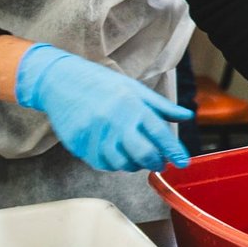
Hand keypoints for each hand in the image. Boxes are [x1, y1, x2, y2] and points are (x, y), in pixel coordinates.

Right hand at [15, 43, 191, 172]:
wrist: (60, 81)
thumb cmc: (101, 84)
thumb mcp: (134, 89)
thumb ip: (161, 106)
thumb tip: (187, 115)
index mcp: (131, 105)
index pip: (159, 133)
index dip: (173, 151)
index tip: (182, 163)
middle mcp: (114, 121)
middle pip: (142, 154)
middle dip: (155, 162)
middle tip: (160, 162)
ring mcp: (95, 135)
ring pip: (122, 164)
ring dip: (134, 165)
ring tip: (137, 156)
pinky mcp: (79, 144)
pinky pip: (102, 164)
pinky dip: (113, 163)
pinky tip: (116, 153)